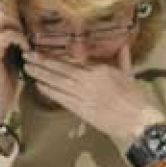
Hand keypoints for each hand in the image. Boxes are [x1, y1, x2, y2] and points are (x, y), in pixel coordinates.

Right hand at [0, 0, 30, 124]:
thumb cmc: (3, 81)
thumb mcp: (8, 54)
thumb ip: (12, 40)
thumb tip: (28, 27)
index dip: (7, 8)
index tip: (21, 23)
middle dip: (12, 14)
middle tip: (23, 31)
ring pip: (0, 16)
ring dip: (17, 26)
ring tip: (24, 42)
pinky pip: (7, 35)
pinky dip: (20, 39)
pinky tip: (25, 51)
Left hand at [23, 44, 164, 146]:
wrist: (138, 121)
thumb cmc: (136, 98)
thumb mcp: (130, 75)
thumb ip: (122, 59)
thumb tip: (123, 46)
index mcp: (100, 70)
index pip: (74, 61)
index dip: (57, 56)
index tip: (45, 50)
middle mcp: (89, 80)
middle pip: (61, 69)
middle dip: (43, 62)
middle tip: (27, 55)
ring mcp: (83, 95)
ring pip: (58, 83)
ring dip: (41, 75)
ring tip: (28, 68)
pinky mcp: (81, 109)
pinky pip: (61, 98)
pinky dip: (49, 91)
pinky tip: (38, 85)